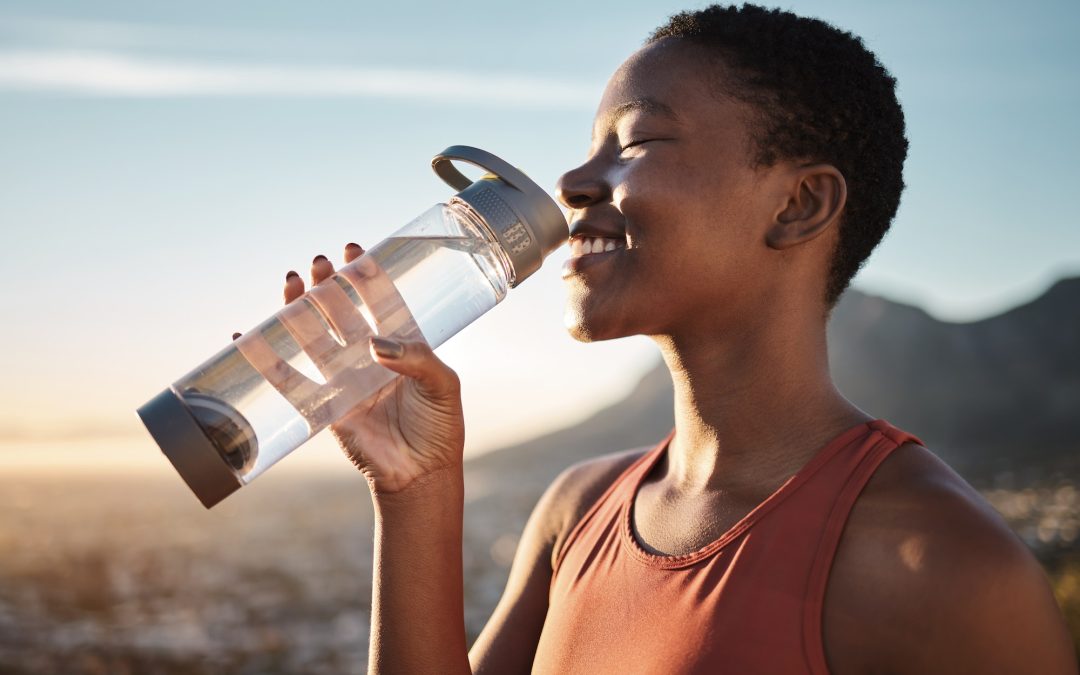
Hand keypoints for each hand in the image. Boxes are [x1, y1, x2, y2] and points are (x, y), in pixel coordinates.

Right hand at [242, 243, 465, 493]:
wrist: (422, 473)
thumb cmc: (440, 427)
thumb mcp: (443, 385)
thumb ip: (417, 360)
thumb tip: (375, 344)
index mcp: (402, 346)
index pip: (381, 302)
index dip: (366, 277)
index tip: (354, 252)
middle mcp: (370, 357)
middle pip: (342, 313)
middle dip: (329, 286)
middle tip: (319, 264)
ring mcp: (345, 379)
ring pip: (314, 337)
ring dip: (299, 310)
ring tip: (290, 281)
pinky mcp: (325, 406)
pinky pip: (290, 381)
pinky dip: (266, 361)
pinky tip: (247, 336)